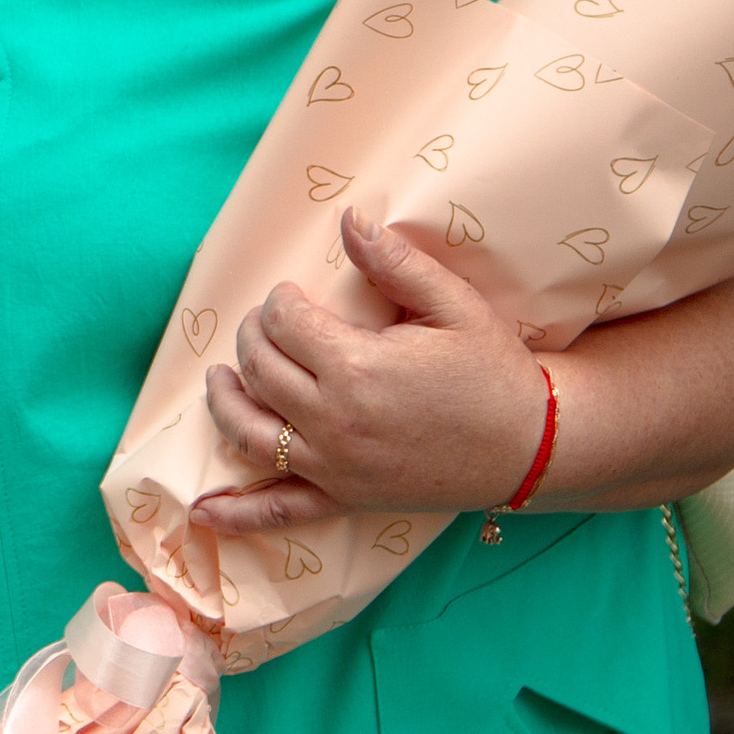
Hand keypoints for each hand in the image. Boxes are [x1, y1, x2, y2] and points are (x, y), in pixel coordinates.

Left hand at [193, 210, 555, 532]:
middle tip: (265, 325)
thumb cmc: (494, 370)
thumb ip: (395, 264)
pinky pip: (278, 510)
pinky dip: (236, 514)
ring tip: (220, 380)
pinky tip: (201, 512)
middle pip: (260, 370)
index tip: (291, 296)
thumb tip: (348, 219)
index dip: (279, 302)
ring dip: (224, 403)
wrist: (531, 445)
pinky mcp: (344, 498)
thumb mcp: (453, 305)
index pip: (284, 323)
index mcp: (355, 366)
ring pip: (249, 433)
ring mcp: (333, 466)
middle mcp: (333, 420)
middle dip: (252, 339)